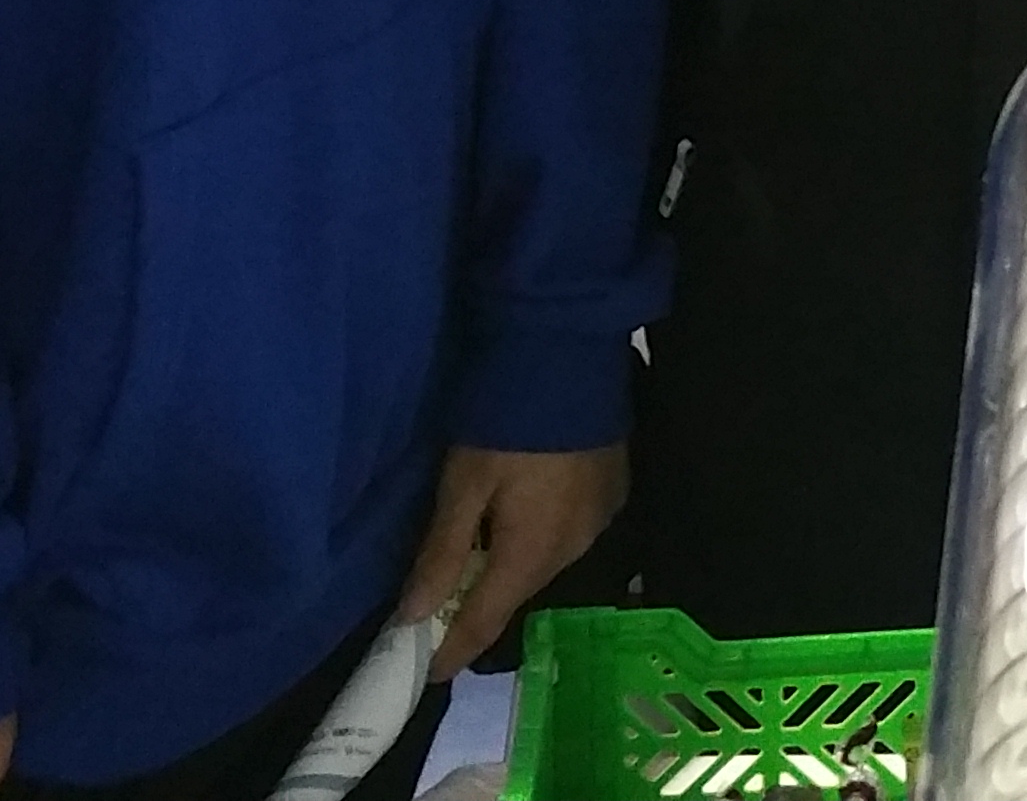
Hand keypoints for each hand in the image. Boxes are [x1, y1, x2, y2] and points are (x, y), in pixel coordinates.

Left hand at [405, 443, 626, 679]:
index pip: (486, 623)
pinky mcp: (613, 495)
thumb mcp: (462, 483)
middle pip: (516, 592)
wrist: (572, 353)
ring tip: (481, 551)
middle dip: (479, 604)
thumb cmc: (506, 420)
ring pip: (543, 563)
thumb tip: (412, 618)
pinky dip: (538, 537)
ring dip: (510, 566)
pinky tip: (524, 511)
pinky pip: (567, 535)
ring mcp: (599, 522)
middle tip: (441, 604)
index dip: (454, 651)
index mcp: (531, 553)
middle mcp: (572, 549)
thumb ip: (440, 552)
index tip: (427, 673)